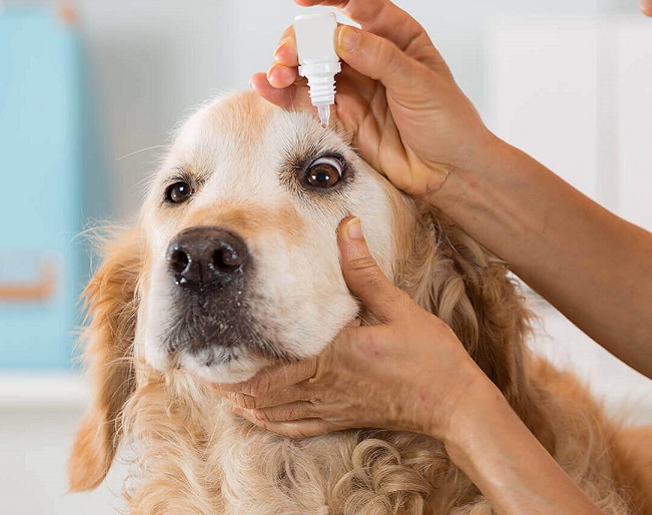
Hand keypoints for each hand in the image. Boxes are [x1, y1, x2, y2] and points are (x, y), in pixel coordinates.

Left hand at [212, 216, 490, 439]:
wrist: (454, 402)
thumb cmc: (430, 357)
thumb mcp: (397, 306)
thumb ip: (363, 269)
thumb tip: (346, 226)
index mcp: (331, 358)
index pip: (268, 369)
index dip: (232, 365)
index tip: (206, 350)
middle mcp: (324, 388)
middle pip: (259, 394)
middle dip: (225, 385)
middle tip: (197, 370)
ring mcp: (332, 409)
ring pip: (272, 413)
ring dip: (241, 403)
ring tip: (216, 390)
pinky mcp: (342, 419)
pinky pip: (295, 426)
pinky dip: (269, 422)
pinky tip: (256, 415)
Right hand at [253, 0, 497, 198]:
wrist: (451, 172)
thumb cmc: (449, 123)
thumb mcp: (421, 84)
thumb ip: (381, 58)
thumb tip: (339, 36)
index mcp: (394, 34)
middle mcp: (368, 54)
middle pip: (320, 33)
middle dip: (299, 40)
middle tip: (289, 58)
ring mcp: (352, 85)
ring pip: (307, 65)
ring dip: (286, 67)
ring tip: (278, 76)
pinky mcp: (341, 116)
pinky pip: (304, 99)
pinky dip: (282, 93)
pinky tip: (265, 87)